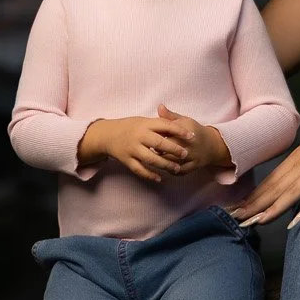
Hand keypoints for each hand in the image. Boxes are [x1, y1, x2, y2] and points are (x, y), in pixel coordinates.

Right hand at [77, 115, 192, 183]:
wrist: (107, 135)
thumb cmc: (130, 126)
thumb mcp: (144, 121)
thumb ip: (160, 122)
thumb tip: (180, 122)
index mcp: (145, 124)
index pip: (165, 126)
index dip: (179, 130)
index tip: (191, 136)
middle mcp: (139, 137)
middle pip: (159, 144)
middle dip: (173, 149)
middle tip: (186, 154)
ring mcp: (132, 149)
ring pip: (150, 159)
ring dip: (164, 164)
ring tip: (176, 168)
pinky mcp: (127, 160)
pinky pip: (139, 170)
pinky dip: (150, 175)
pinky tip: (160, 178)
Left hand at [156, 104, 231, 174]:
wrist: (212, 144)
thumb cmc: (194, 130)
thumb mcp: (184, 120)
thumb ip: (170, 116)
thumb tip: (159, 106)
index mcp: (187, 129)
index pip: (168, 133)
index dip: (157, 136)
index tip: (150, 137)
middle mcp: (191, 143)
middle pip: (170, 148)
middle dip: (158, 150)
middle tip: (150, 149)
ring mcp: (194, 155)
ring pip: (174, 161)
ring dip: (163, 161)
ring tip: (155, 159)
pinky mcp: (195, 166)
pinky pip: (180, 171)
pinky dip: (171, 170)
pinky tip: (165, 167)